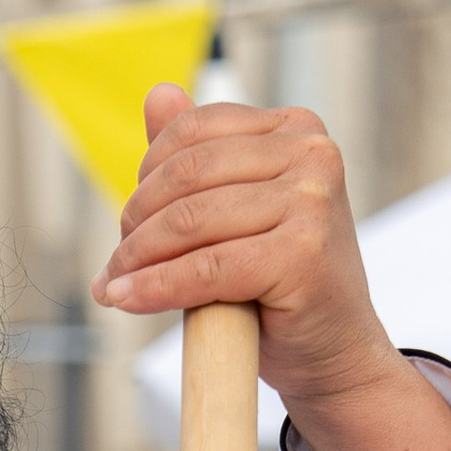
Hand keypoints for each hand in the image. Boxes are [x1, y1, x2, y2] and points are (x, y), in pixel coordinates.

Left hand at [89, 83, 450, 450]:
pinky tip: (125, 299)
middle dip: (137, 220)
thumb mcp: (240, 210)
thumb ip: (200, 155)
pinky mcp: (302, 255)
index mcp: (297, 130)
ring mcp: (312, 202)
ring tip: (115, 283)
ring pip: (190, 221)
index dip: (148, 174)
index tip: (130, 220)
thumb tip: (157, 94)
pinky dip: (154, 287)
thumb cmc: (283, 286)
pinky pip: (204, 268)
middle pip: (188, 174)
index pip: (196, 131)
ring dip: (136, 258)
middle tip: (117, 261)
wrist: (335, 355)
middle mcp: (313, 155)